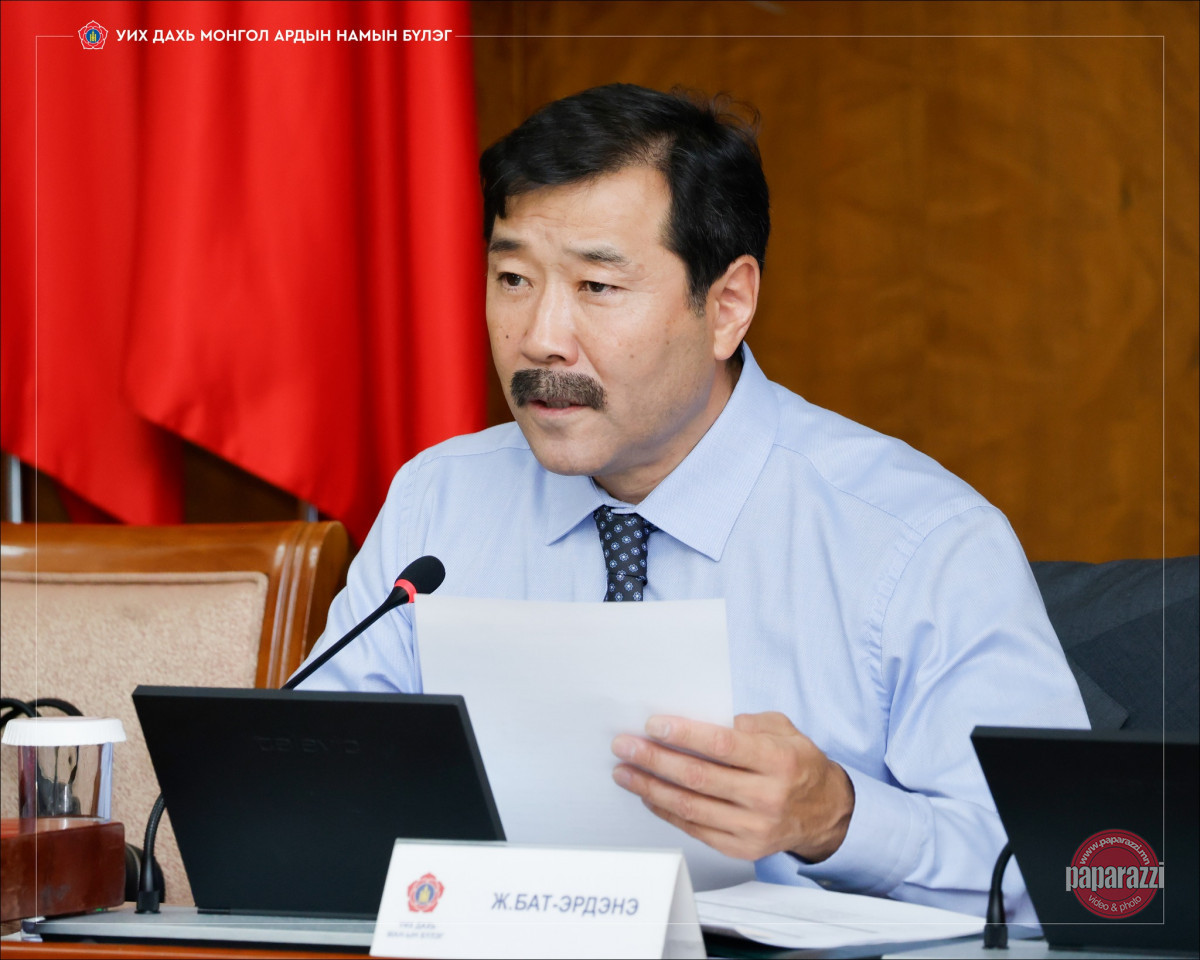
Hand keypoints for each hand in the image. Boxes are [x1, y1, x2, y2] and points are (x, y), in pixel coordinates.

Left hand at [611, 711, 853, 862]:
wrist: (825, 812)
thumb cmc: (797, 764)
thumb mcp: (785, 730)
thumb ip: (749, 721)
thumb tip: (708, 720)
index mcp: (778, 761)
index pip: (723, 746)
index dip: (685, 734)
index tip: (654, 725)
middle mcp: (766, 796)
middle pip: (699, 777)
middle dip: (654, 759)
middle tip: (625, 746)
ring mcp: (753, 827)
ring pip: (691, 807)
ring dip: (650, 787)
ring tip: (624, 772)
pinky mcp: (742, 848)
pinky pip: (695, 829)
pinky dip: (667, 811)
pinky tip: (649, 794)